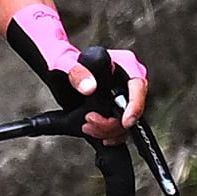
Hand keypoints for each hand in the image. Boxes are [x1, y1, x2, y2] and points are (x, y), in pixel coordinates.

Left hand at [8, 7, 150, 137]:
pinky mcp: (115, 109)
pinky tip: (95, 133)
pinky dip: (108, 135)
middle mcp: (126, 81)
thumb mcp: (66, 62)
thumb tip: (89, 87)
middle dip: (113, 122)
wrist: (58, 70)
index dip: (136, 104)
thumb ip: (77, 73)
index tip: (126, 121)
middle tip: (89, 121)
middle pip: (133, 108)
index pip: (138, 84)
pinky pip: (120, 128)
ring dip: (107, 131)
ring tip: (86, 126)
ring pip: (126, 122)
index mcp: (123, 63)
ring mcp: (122, 97)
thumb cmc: (65, 60)